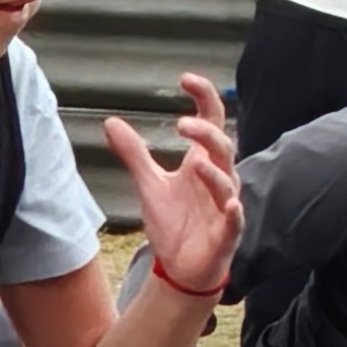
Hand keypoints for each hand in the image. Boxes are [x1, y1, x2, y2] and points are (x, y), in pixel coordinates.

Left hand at [104, 69, 240, 300]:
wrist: (183, 268)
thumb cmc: (175, 223)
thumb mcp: (149, 184)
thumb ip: (134, 154)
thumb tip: (111, 122)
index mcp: (202, 163)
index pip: (211, 121)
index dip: (204, 98)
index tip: (185, 79)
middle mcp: (218, 179)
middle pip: (222, 146)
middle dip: (205, 133)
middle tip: (181, 124)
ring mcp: (225, 206)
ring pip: (228, 181)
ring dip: (213, 172)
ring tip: (196, 161)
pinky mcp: (227, 233)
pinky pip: (235, 220)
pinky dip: (233, 211)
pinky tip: (229, 205)